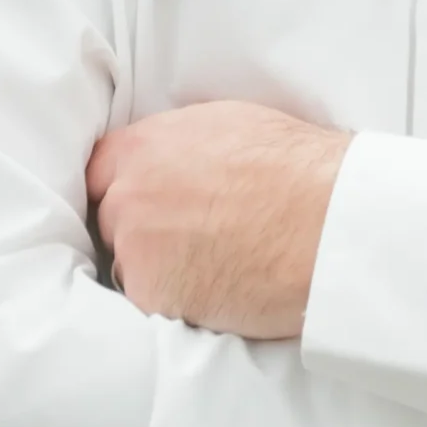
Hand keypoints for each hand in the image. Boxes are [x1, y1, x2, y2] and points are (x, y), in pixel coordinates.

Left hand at [87, 101, 349, 339]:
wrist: (326, 221)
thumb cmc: (296, 168)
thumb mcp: (229, 124)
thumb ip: (179, 144)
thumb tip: (170, 160)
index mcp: (145, 146)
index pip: (100, 170)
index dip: (121, 187)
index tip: (140, 203)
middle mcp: (130, 194)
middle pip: (113, 219)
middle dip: (142, 229)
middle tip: (189, 237)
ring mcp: (137, 248)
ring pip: (130, 264)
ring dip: (158, 268)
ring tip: (213, 263)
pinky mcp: (153, 296)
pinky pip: (150, 303)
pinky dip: (176, 301)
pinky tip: (217, 288)